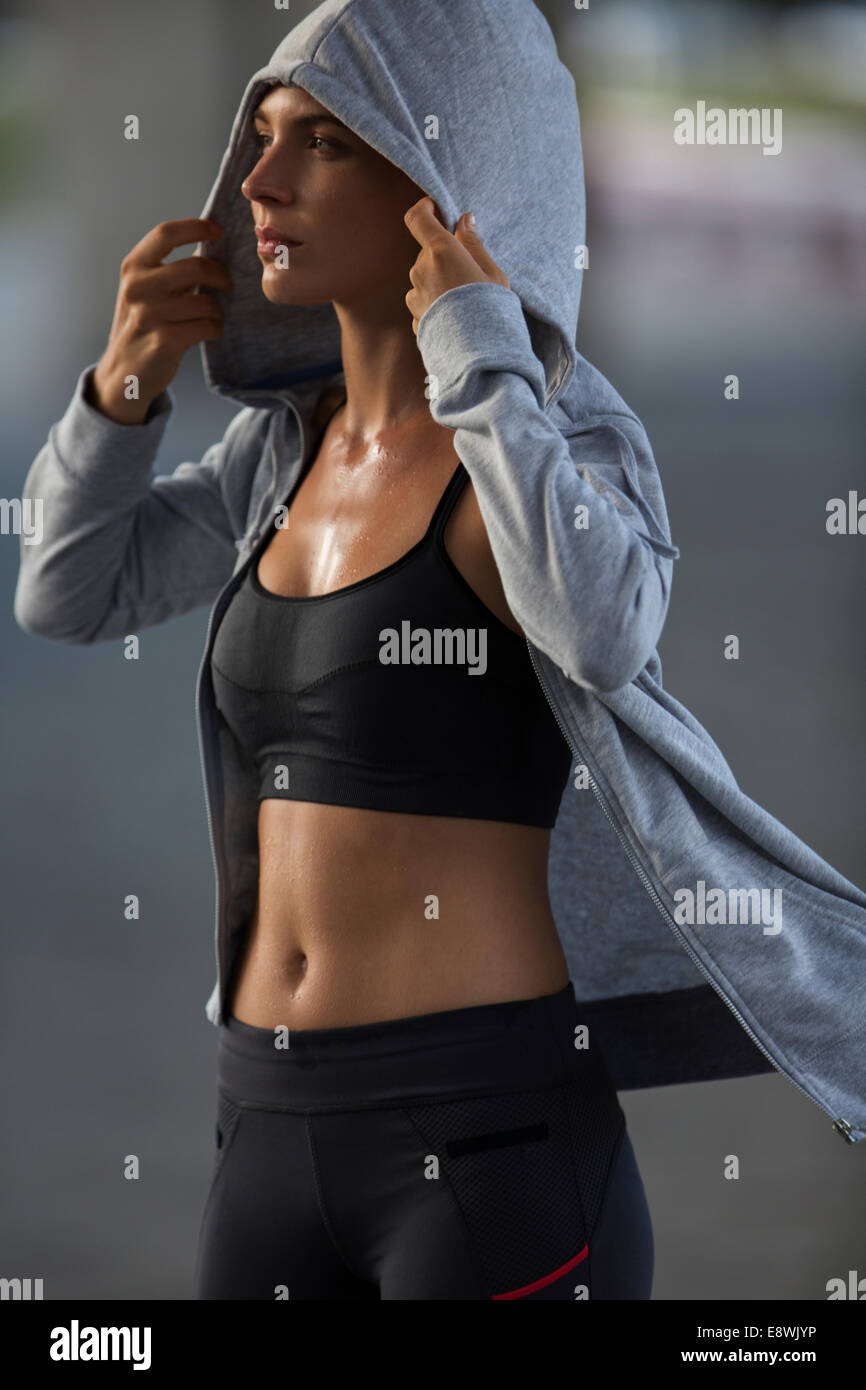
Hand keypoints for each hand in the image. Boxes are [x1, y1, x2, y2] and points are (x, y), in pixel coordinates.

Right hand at [92, 218, 230, 423]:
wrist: (124, 370)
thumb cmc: (144, 324)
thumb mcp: (145, 289)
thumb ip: (170, 269)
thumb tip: (211, 246)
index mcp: (133, 267)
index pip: (166, 234)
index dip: (196, 227)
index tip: (218, 230)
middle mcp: (137, 287)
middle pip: (195, 267)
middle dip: (220, 275)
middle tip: (227, 284)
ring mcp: (149, 315)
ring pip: (205, 302)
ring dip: (218, 310)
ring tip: (214, 315)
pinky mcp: (164, 341)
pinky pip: (207, 327)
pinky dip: (216, 329)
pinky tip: (210, 331)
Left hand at [404, 196, 509, 336]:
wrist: (478, 355)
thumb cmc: (491, 310)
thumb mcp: (492, 273)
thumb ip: (473, 245)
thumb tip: (463, 221)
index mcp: (440, 251)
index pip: (417, 218)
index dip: (425, 209)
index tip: (437, 210)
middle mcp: (421, 270)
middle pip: (427, 252)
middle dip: (444, 255)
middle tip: (470, 273)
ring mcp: (415, 296)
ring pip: (424, 278)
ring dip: (439, 281)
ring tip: (464, 301)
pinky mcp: (415, 318)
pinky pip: (424, 302)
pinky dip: (436, 304)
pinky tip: (456, 318)